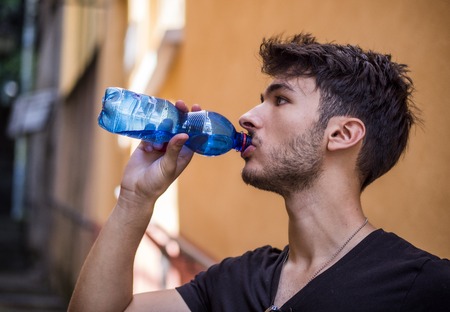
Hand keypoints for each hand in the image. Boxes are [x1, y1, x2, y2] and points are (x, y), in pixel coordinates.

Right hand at [117, 100, 201, 214]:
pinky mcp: (146, 144)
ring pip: (164, 127)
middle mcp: (173, 147)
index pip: (193, 134)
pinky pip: (150, 131)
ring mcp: (160, 144)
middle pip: (179, 127)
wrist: (135, 191)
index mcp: (184, 153)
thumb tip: (185, 134)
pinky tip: (149, 136)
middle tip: (180, 103)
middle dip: (180, 115)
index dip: (196, 121)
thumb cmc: (156, 183)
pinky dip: (150, 130)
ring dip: (164, 122)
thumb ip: (174, 150)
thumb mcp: (168, 167)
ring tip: (163, 120)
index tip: (197, 108)